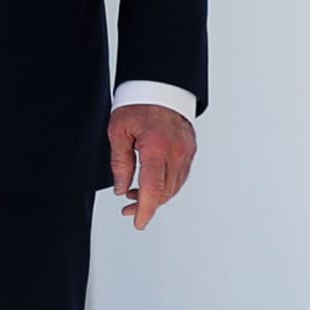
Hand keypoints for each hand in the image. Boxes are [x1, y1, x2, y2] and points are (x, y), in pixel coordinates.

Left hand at [107, 104, 195, 230]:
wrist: (160, 86)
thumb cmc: (138, 104)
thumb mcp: (118, 131)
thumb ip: (120, 163)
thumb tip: (122, 189)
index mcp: (157, 146)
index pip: (153, 188)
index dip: (145, 210)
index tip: (138, 222)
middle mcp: (177, 151)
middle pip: (165, 191)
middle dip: (147, 205)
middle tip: (128, 210)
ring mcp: (187, 151)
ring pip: (174, 186)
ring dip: (156, 196)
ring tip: (135, 195)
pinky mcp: (191, 149)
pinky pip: (180, 175)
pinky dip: (166, 185)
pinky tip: (150, 184)